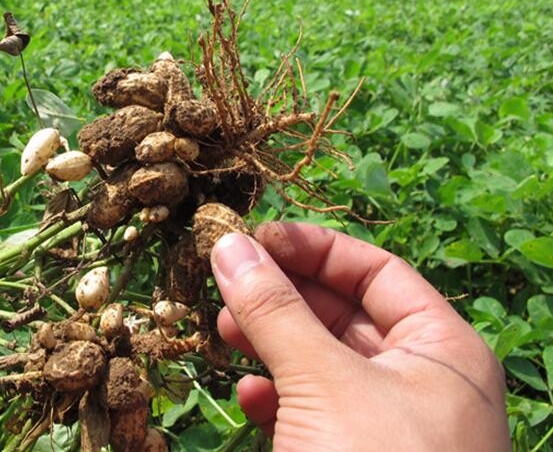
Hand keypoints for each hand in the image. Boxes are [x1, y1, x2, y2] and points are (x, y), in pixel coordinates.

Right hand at [211, 224, 509, 450]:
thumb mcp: (324, 383)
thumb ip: (276, 310)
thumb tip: (229, 244)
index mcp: (440, 348)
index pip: (375, 270)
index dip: (312, 248)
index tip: (252, 239)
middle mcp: (420, 380)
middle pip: (342, 312)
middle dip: (281, 296)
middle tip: (225, 283)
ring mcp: (387, 425)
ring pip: (320, 362)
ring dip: (270, 343)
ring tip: (223, 331)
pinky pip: (313, 411)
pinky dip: (277, 398)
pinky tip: (248, 398)